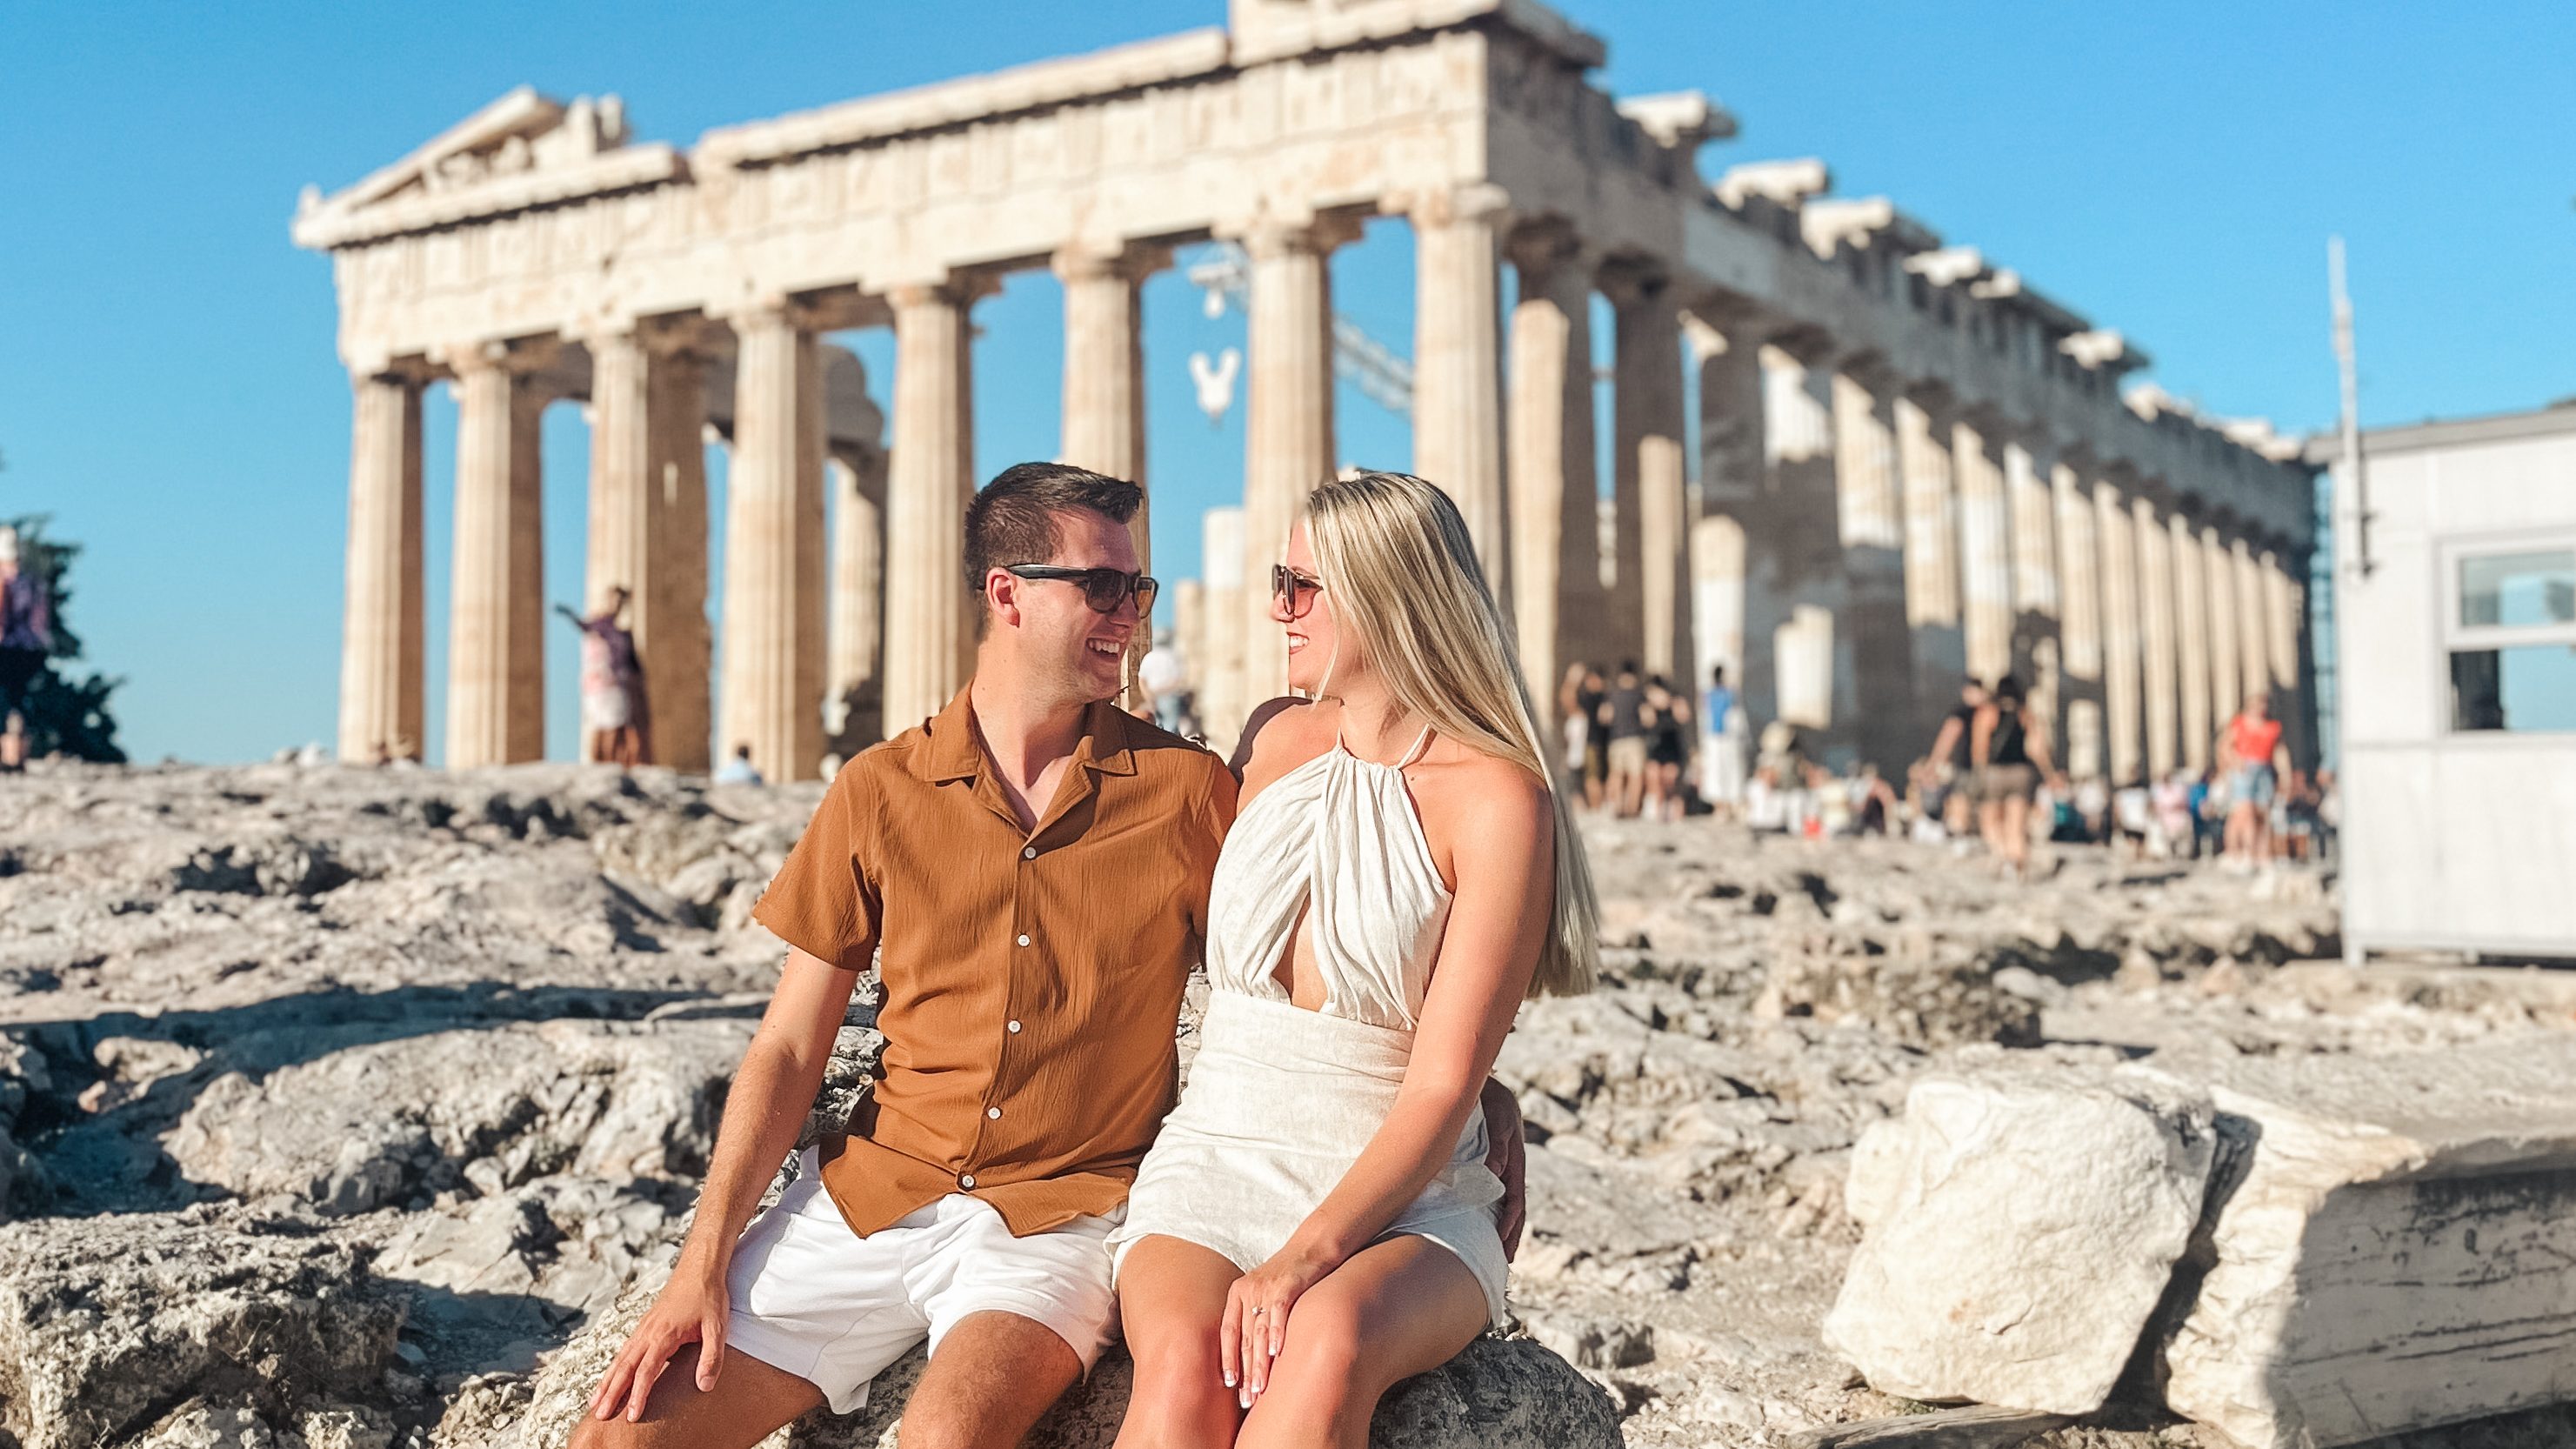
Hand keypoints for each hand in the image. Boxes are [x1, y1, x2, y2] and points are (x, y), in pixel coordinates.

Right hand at [589, 1258, 730, 1422]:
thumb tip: (704, 1386)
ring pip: (620, 1359)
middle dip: (611, 1393)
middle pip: (624, 1368)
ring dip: (607, 1381)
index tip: (631, 1416)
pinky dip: (614, 1367)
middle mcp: (648, 1332)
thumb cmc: (709, 1296)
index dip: (638, 1395)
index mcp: (663, 1335)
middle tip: (601, 1416)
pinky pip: (624, 1349)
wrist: (699, 1268)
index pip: (646, 1371)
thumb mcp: (717, 1327)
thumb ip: (711, 1357)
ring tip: (595, 1402)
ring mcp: (644, 1328)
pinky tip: (610, 1377)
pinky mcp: (645, 1325)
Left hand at [1222, 1244, 1335, 1408]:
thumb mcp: (1265, 1291)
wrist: (1313, 1245)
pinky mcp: (1287, 1284)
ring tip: (1260, 1388)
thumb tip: (1252, 1355)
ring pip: (1259, 1332)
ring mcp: (1267, 1287)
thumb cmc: (1290, 1275)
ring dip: (1260, 1363)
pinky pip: (1278, 1313)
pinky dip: (1277, 1334)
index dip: (1227, 1359)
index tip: (1230, 1385)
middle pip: (1244, 1338)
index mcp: (1238, 1292)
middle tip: (1247, 1399)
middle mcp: (1248, 1290)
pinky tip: (1277, 1354)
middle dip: (1245, 1372)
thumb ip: (1255, 1316)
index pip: (1227, 1332)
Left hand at [1479, 1078, 1526, 1262]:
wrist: (1486, 1086)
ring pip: (1508, 1205)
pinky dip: (1495, 1214)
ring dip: (1506, 1229)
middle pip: (1515, 1209)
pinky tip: (1488, 1227)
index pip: (1516, 1199)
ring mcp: (1504, 1170)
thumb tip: (1497, 1170)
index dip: (1510, 1222)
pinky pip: (1497, 1196)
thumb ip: (1498, 1142)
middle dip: (1511, 1235)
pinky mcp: (1493, 1167)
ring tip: (1501, 1254)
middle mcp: (1511, 1169)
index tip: (1503, 1241)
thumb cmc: (1492, 1101)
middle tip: (1505, 1260)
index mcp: (1516, 1162)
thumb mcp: (1497, 1117)